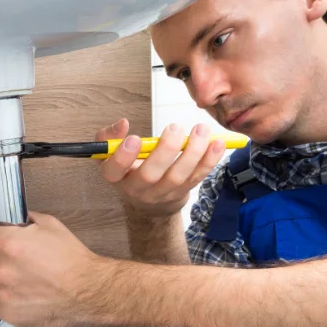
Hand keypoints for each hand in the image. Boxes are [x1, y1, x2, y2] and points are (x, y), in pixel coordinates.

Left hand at [0, 212, 103, 326]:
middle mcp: (1, 269)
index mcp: (8, 244)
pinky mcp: (7, 312)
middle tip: (6, 256)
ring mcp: (2, 293)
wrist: (88, 292)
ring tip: (14, 275)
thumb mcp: (50, 225)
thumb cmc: (73, 261)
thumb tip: (12, 221)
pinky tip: (15, 290)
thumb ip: (24, 220)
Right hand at [97, 119, 225, 216]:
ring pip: (177, 177)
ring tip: (201, 130)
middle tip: (175, 127)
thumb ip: (109, 138)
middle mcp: (137, 189)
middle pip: (150, 175)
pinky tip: (217, 144)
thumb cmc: (129, 169)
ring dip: (192, 152)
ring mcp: (162, 193)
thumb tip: (122, 124)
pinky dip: (209, 160)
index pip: (114, 171)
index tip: (134, 138)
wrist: (149, 202)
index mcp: (116, 177)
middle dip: (165, 151)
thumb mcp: (111, 155)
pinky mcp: (183, 191)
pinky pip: (197, 177)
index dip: (123, 157)